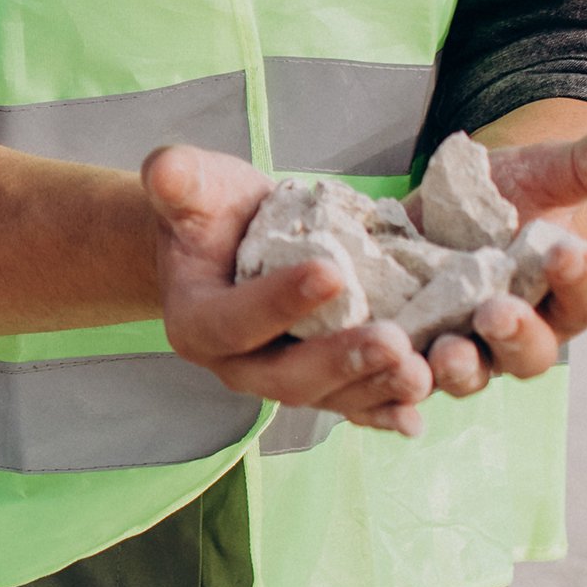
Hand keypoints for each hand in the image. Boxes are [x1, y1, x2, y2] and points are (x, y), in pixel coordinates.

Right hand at [143, 144, 436, 435]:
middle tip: (392, 341)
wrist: (229, 241)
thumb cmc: (211, 213)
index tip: (332, 272)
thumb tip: (166, 171)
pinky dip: (384, 413)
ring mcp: (279, 380)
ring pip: (327, 398)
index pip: (235, 321)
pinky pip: (350, 407)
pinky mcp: (320, 385)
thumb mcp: (192, 186)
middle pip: (286, 377)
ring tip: (419, 368)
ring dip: (375, 388)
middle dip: (340, 363)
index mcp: (196, 322)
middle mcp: (234, 366)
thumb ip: (179, 179)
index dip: (280, 302)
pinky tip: (416, 416)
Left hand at [421, 125, 586, 400]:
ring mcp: (465, 346)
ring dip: (456, 368)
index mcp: (566, 296)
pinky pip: (404, 373)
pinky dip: (394, 373)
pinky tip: (379, 354)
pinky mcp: (411, 347)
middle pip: (529, 353)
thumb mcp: (541, 175)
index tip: (567, 250)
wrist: (443, 205)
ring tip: (444, 352)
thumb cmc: (507, 195)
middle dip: (516, 335)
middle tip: (497, 313)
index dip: (581, 278)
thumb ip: (585, 167)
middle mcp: (520, 334)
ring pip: (468, 373)